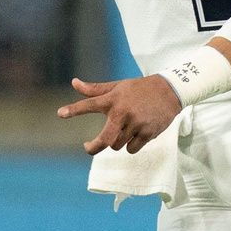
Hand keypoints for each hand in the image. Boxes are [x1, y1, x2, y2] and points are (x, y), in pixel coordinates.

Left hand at [58, 74, 181, 154]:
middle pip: (104, 139)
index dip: (74, 110)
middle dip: (94, 147)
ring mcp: (136, 123)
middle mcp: (123, 112)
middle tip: (88, 147)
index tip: (60, 113)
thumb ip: (95, 89)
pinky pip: (132, 148)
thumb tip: (74, 83)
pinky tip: (136, 135)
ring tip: (124, 132)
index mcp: (113, 99)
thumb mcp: (118, 86)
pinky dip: (131, 145)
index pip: (89, 104)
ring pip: (118, 145)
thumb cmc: (139, 89)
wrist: (170, 91)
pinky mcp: (148, 132)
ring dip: (117, 142)